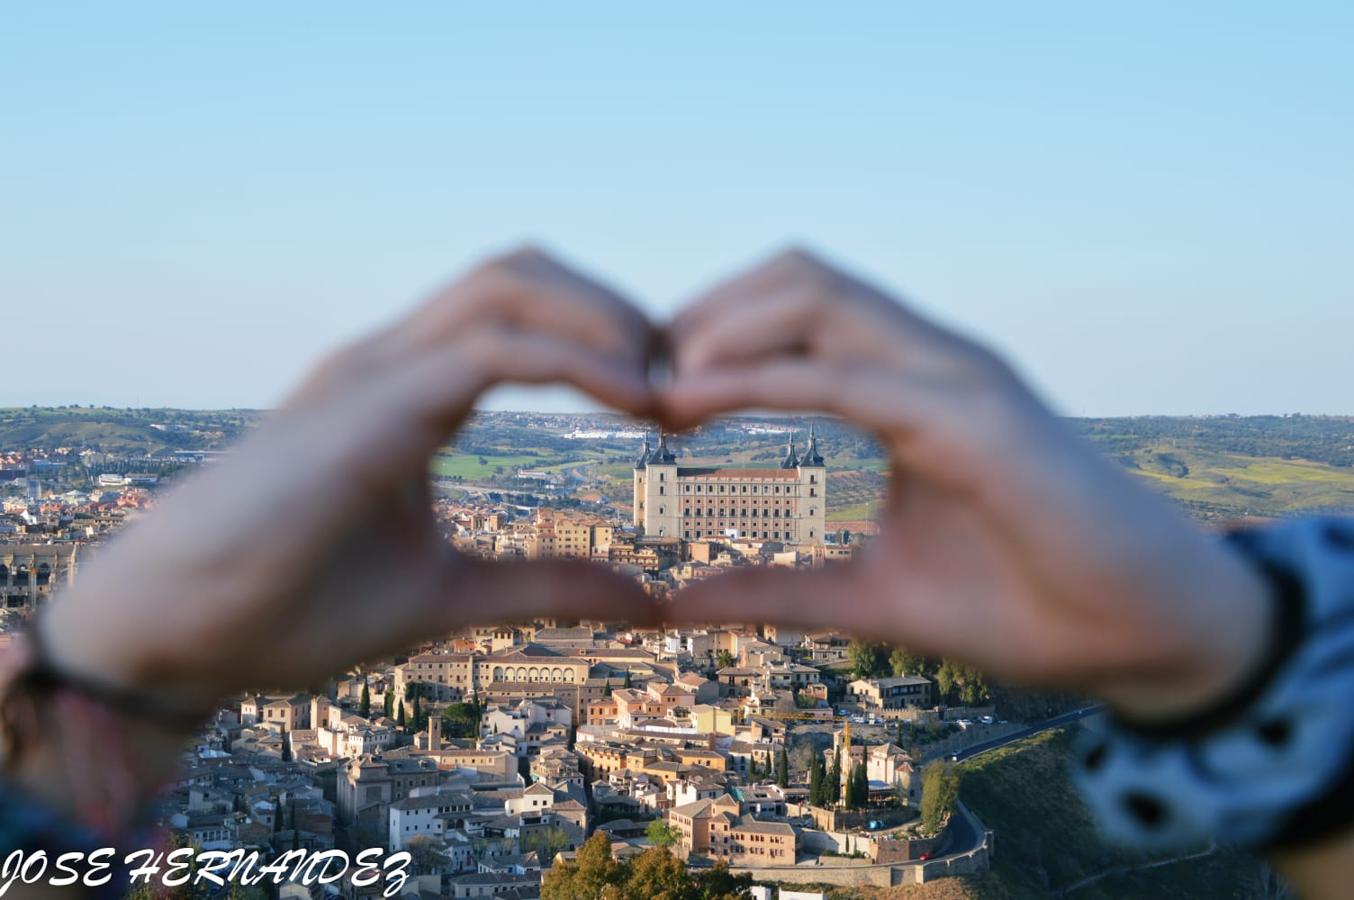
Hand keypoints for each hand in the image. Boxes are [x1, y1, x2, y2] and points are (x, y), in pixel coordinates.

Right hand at [40, 248, 658, 711]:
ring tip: (668, 385)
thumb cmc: (289, 608)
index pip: (524, 312)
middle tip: (684, 377)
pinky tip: (634, 404)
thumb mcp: (449, 597)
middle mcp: (395, 360)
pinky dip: (576, 362)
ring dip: (606, 315)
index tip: (674, 399)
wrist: (181, 637)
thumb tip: (646, 601)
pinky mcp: (367, 404)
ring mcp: (376, 371)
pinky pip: (491, 349)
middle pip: (525, 268)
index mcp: (412, 390)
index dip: (609, 335)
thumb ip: (545, 586)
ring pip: (511, 280)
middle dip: (617, 305)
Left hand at [660, 249, 1271, 722]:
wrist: (1140, 638)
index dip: (707, 338)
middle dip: (701, 312)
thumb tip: (675, 602)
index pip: (792, 314)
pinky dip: (763, 376)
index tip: (642, 396)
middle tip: (636, 382)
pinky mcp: (977, 417)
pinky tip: (695, 402)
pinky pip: (851, 372)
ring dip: (722, 327)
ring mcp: (956, 377)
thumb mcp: (869, 597)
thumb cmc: (1023, 604)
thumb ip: (776, 589)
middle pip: (795, 273)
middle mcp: (930, 361)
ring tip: (656, 387)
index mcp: (908, 386)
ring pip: (816, 292)